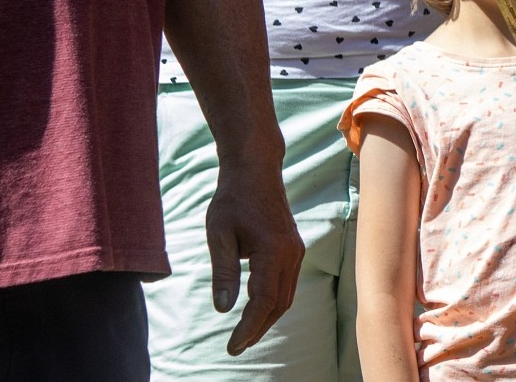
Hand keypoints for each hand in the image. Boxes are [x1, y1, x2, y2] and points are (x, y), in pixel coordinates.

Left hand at [205, 160, 303, 355]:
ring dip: (267, 318)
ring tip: (244, 334)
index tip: (232, 346)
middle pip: (279, 304)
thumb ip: (224, 272)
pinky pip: (287, 284)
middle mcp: (291, 253)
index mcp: (273, 249)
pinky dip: (273, 302)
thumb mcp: (219, 234)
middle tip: (236, 346)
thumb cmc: (233, 198)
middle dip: (258, 328)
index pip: (264, 301)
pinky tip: (256, 309)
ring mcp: (296, 250)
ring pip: (286, 296)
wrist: (255, 170)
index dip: (249, 327)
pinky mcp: (294, 248)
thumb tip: (223, 309)